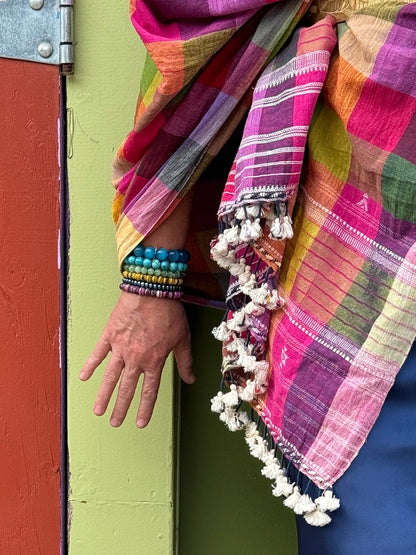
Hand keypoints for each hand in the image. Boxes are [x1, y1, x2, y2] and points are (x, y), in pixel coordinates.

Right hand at [79, 291, 193, 427]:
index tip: (139, 423)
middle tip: (114, 423)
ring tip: (97, 411)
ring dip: (103, 395)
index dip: (145, 409)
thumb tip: (191, 380)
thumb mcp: (183, 338)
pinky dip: (90, 365)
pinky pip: (98, 354)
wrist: (152, 290)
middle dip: (120, 408)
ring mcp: (120, 348)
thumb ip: (185, 362)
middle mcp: (136, 359)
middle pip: (127, 389)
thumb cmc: (170, 313)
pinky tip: (83, 377)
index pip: (149, 391)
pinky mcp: (110, 335)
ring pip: (109, 377)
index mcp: (155, 362)